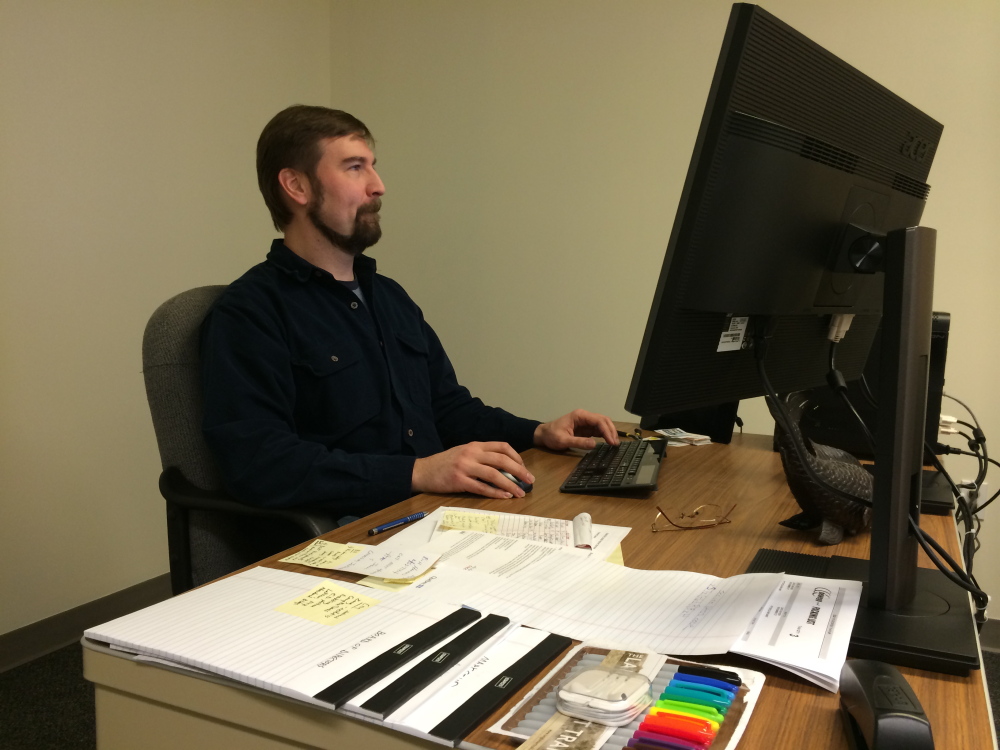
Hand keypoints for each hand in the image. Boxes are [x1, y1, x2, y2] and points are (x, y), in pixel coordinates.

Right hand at [411, 441, 534, 498]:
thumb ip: (481, 456)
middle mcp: (471, 453)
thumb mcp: (464, 453)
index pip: (502, 446)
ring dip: (510, 484)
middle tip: (530, 480)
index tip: (524, 467)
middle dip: (519, 470)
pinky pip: (481, 487)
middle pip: (502, 460)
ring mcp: (465, 466)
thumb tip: (504, 467)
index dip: (516, 457)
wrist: (423, 471)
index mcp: (475, 445)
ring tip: (520, 492)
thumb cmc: (445, 463)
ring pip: (494, 474)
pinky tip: (505, 496)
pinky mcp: (459, 480)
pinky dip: (495, 492)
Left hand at [533, 409, 619, 451]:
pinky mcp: (586, 428)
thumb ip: (579, 442)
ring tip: (614, 444)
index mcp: (580, 415)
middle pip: (603, 420)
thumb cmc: (551, 436)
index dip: (607, 430)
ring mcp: (586, 422)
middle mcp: (584, 417)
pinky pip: (598, 430)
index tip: (612, 441)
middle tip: (616, 444)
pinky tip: (609, 442)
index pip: (598, 420)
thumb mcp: (563, 440)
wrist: (543, 435)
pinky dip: (605, 435)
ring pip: (603, 424)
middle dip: (611, 431)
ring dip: (609, 433)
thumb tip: (594, 444)